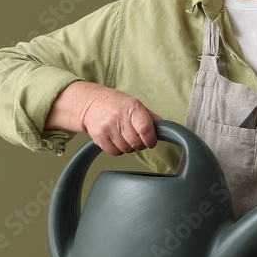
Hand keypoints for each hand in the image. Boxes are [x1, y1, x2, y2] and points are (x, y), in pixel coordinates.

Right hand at [45, 81, 161, 155]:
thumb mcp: (135, 104)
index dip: (151, 140)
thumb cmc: (116, 104)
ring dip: (129, 147)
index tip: (151, 141)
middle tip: (137, 138)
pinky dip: (118, 150)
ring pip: (126, 150)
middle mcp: (120, 117)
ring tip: (124, 136)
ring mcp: (108, 128)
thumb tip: (166, 129)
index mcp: (133, 108)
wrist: (91, 103)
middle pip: (137, 143)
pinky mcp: (99, 137)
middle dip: (140, 144)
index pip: (146, 129)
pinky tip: (115, 140)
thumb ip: (151, 118)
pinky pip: (115, 153)